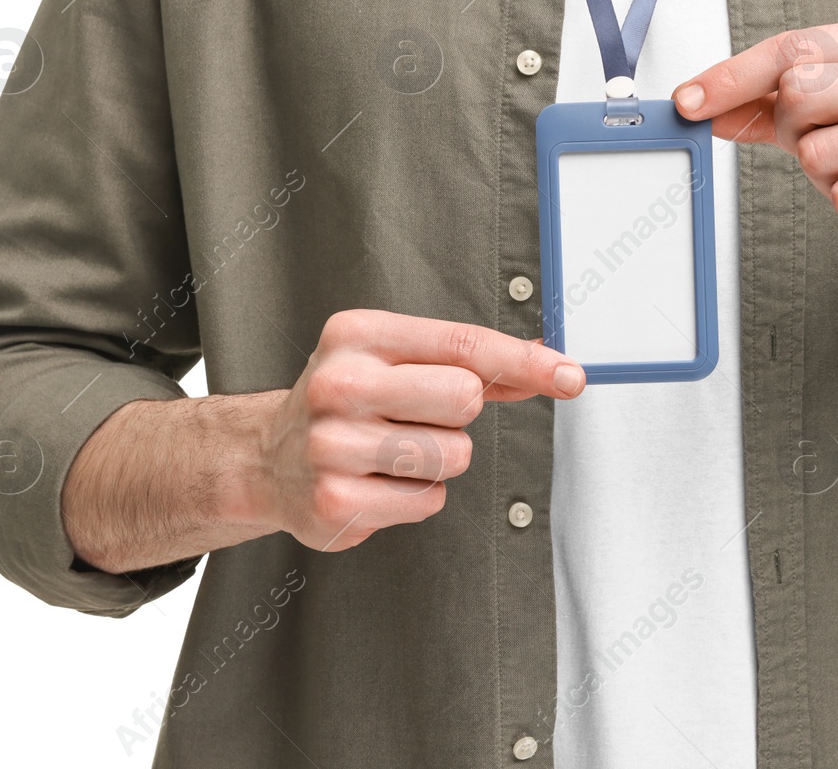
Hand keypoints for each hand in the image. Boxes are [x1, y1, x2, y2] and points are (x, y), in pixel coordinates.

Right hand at [246, 310, 584, 551]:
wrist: (266, 459)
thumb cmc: (346, 402)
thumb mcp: (395, 359)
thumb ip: (472, 362)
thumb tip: (548, 365)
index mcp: (357, 335)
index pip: (464, 344)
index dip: (526, 362)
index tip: (570, 375)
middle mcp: (339, 384)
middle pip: (465, 398)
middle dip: (458, 415)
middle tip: (418, 417)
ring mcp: (333, 446)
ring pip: (453, 455)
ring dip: (439, 460)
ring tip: (392, 451)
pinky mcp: (336, 502)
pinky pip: (429, 500)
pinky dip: (417, 496)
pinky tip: (379, 482)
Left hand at [672, 14, 837, 291]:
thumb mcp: (833, 115)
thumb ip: (767, 104)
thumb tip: (701, 102)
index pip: (795, 48)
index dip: (733, 77)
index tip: (689, 101)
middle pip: (801, 94)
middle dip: (796, 133)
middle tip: (832, 146)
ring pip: (819, 152)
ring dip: (826, 176)